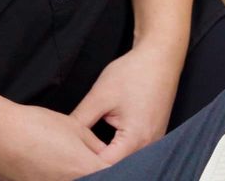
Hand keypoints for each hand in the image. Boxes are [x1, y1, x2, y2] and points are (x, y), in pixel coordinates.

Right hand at [0, 102, 107, 180]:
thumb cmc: (34, 125)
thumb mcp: (73, 127)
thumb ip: (94, 144)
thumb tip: (104, 155)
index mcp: (83, 168)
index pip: (112, 174)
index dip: (116, 167)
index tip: (116, 162)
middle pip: (94, 180)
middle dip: (97, 172)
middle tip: (88, 158)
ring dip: (79, 176)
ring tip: (64, 159)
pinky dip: (59, 178)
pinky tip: (52, 166)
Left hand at [70, 42, 185, 164]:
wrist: (160, 56)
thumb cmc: (133, 73)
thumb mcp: (100, 96)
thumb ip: (80, 120)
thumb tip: (64, 138)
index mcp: (136, 139)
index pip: (106, 166)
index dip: (86, 164)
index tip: (70, 158)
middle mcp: (149, 145)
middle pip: (117, 167)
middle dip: (96, 163)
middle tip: (75, 155)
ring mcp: (154, 141)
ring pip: (126, 161)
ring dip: (107, 158)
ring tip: (87, 152)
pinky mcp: (154, 135)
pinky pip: (134, 152)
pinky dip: (119, 151)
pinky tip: (103, 146)